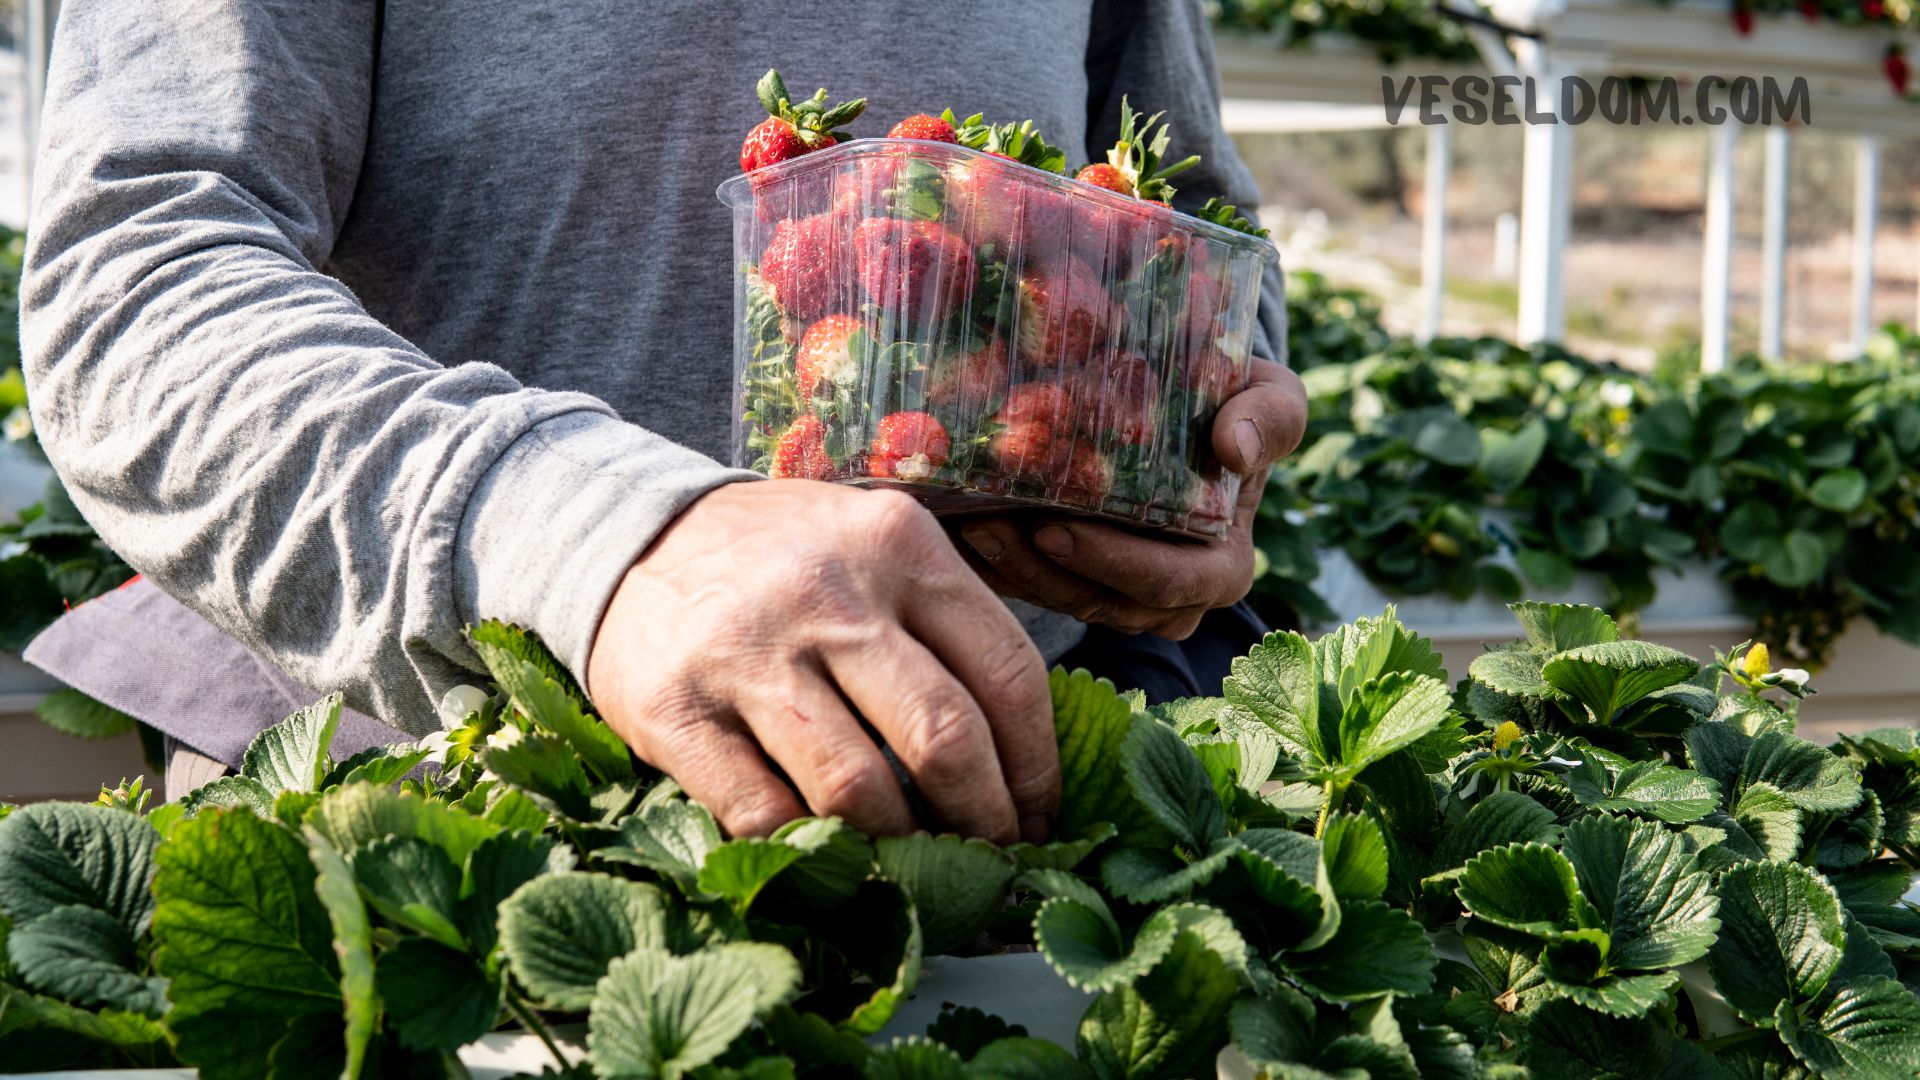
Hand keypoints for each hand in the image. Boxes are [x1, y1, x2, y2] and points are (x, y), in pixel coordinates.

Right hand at [586, 481, 1057, 843]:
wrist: (630, 533)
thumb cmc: (785, 557)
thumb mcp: (874, 543)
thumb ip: (944, 618)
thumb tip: (1024, 753)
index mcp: (898, 545)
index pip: (1007, 673)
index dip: (1038, 765)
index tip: (1041, 814)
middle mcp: (829, 594)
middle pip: (944, 737)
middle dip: (985, 817)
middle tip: (994, 854)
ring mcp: (748, 654)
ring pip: (856, 789)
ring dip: (900, 844)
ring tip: (916, 859)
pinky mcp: (675, 711)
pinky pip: (763, 813)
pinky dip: (808, 849)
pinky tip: (832, 853)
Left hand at [957, 358, 1306, 638]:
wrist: (1197, 409)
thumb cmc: (1237, 402)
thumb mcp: (1268, 395)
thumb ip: (1269, 413)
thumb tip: (1236, 447)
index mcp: (1220, 567)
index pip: (1167, 583)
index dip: (1110, 564)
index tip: (1054, 528)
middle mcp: (1171, 600)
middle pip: (1099, 602)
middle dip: (1039, 570)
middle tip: (986, 525)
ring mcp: (1119, 601)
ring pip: (1059, 602)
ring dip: (1008, 569)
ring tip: (962, 522)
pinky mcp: (1074, 588)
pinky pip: (1030, 594)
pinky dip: (993, 568)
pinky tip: (953, 530)